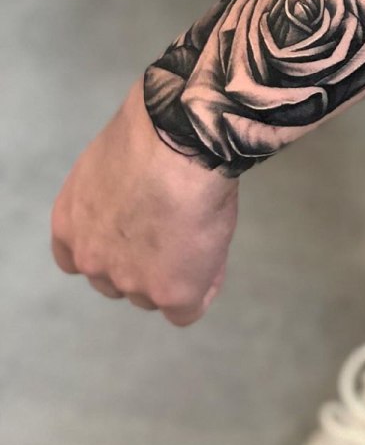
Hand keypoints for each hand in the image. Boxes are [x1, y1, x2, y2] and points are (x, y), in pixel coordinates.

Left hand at [51, 80, 237, 325]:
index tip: (136, 233)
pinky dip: (202, 287)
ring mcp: (130, 281)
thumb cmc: (152, 134)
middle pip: (118, 281)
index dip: (111, 249)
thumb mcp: (114, 164)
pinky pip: (187, 309)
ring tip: (203, 234)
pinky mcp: (170, 292)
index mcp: (70, 224)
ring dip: (175, 274)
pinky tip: (214, 260)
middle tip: (176, 230)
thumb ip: (115, 196)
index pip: (80, 258)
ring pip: (153, 295)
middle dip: (143, 263)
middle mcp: (91, 259)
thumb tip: (139, 194)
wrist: (180, 142)